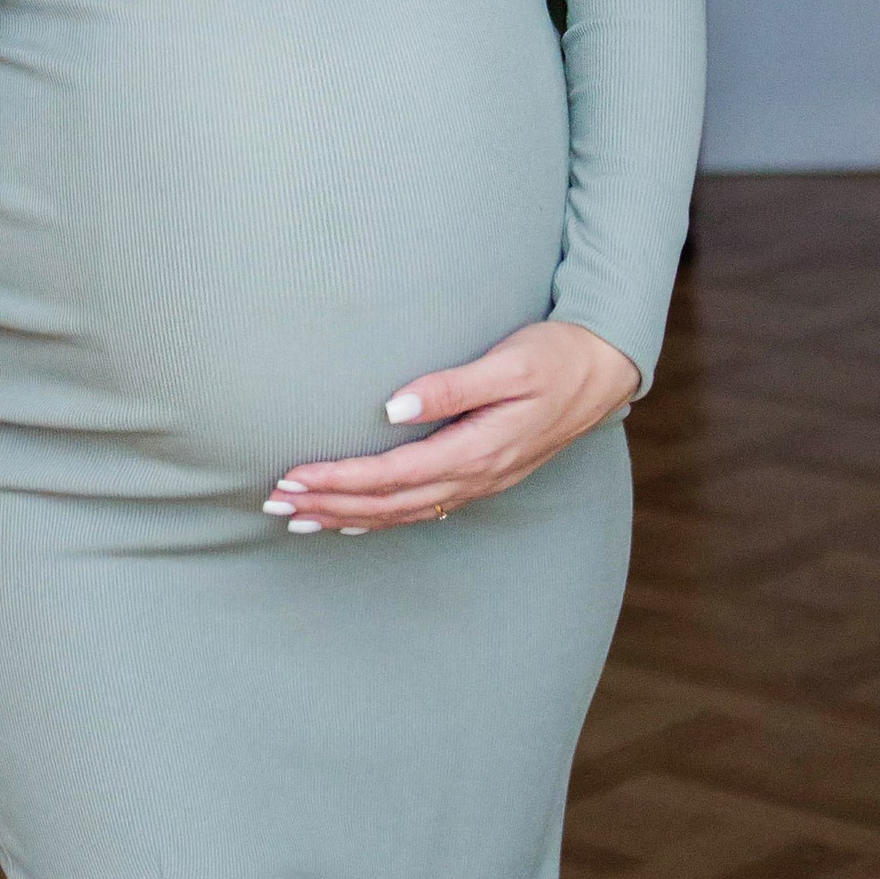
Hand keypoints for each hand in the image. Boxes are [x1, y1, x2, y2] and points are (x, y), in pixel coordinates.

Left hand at [263, 319, 639, 536]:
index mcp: (477, 450)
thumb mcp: (508, 363)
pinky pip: (424, 509)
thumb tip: (394, 406)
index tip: (294, 476)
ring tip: (299, 518)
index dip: (340, 480)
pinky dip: (383, 518)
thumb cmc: (554, 356)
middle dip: (330, 505)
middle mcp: (475, 476)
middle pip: (389, 502)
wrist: (603, 371)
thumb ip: (453, 386)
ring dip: (348, 517)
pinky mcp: (482, 476)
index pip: (392, 474)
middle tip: (276, 503)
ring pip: (402, 512)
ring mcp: (480, 481)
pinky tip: (354, 522)